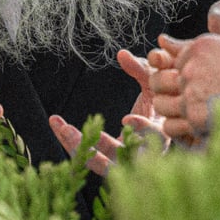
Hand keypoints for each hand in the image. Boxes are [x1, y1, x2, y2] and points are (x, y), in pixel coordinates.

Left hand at [49, 49, 165, 175]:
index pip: (155, 136)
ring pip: (100, 164)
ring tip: (60, 125)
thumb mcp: (152, 85)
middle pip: (123, 159)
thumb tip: (121, 53)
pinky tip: (58, 126)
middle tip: (75, 131)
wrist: (153, 133)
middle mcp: (144, 156)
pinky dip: (72, 144)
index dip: (142, 129)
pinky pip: (88, 160)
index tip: (126, 119)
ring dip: (78, 146)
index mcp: (161, 135)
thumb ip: (141, 69)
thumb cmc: (155, 105)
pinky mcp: (109, 166)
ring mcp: (125, 165)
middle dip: (99, 145)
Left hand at [148, 33, 219, 140]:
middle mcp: (191, 65)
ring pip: (162, 102)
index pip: (177, 57)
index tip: (192, 81)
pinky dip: (180, 130)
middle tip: (183, 99)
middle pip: (163, 78)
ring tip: (189, 117)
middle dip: (170, 89)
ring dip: (173, 110)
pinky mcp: (193, 116)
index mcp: (203, 45)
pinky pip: (172, 125)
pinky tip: (195, 130)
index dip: (182, 70)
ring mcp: (190, 90)